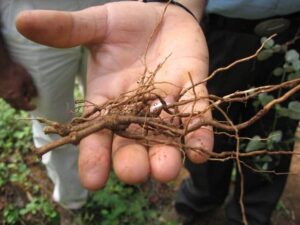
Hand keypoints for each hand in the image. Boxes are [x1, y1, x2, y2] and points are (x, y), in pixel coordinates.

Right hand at [0, 62, 36, 109]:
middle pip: (17, 106)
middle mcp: (8, 97)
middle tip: (29, 101)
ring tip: (23, 96)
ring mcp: (2, 95)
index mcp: (16, 96)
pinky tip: (15, 92)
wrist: (0, 65)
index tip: (35, 106)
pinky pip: (6, 98)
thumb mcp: (27, 79)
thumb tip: (34, 95)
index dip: (30, 107)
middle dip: (24, 106)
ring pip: (11, 103)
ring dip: (17, 102)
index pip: (24, 106)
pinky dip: (12, 98)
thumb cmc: (14, 71)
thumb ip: (31, 88)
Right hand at [16, 1, 212, 188]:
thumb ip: (68, 30)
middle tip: (134, 174)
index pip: (97, 133)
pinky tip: (200, 150)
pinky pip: (196, 114)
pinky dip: (199, 132)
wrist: (162, 15)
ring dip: (167, 154)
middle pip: (132, 142)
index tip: (93, 179)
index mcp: (108, 99)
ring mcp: (166, 103)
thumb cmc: (127, 22)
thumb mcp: (97, 25)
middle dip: (133, 160)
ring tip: (166, 170)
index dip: (94, 155)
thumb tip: (24, 21)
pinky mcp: (192, 90)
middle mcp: (136, 109)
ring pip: (165, 136)